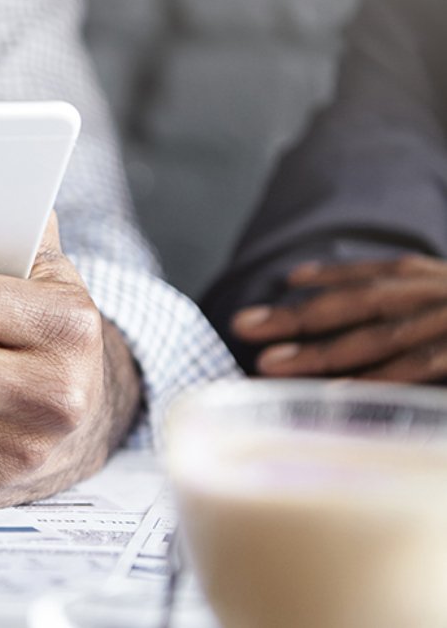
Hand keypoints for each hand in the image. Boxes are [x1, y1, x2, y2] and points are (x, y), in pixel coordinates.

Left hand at [232, 255, 446, 382]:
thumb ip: (424, 315)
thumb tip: (380, 333)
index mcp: (443, 281)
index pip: (383, 274)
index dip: (335, 275)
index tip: (288, 279)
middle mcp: (446, 293)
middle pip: (363, 301)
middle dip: (298, 315)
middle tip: (242, 325)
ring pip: (379, 337)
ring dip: (320, 352)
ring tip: (266, 365)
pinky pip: (418, 368)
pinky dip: (373, 380)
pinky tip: (330, 393)